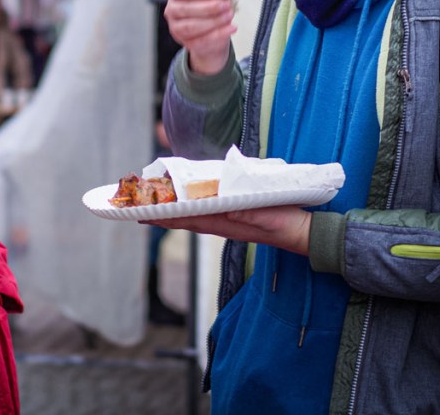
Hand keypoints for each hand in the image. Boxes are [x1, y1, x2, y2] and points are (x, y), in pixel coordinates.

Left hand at [146, 205, 311, 255]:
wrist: (305, 234)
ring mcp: (228, 220)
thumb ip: (247, 211)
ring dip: (172, 211)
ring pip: (193, 215)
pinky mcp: (236, 216)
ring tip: (152, 206)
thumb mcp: (267, 215)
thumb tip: (223, 206)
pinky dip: (191, 207)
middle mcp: (222, 223)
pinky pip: (207, 212)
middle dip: (159, 213)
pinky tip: (186, 204)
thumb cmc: (286, 223)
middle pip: (184, 218)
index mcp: (225, 222)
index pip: (186, 218)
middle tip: (135, 208)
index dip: (162, 216)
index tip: (140, 214)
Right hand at [163, 0, 235, 75]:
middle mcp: (171, 11)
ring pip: (192, 26)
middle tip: (227, 5)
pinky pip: (201, 40)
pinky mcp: (185, 43)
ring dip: (213, 21)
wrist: (208, 32)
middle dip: (209, 7)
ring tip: (229, 15)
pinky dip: (219, 34)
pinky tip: (232, 28)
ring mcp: (176, 28)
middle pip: (187, 9)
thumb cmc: (208, 9)